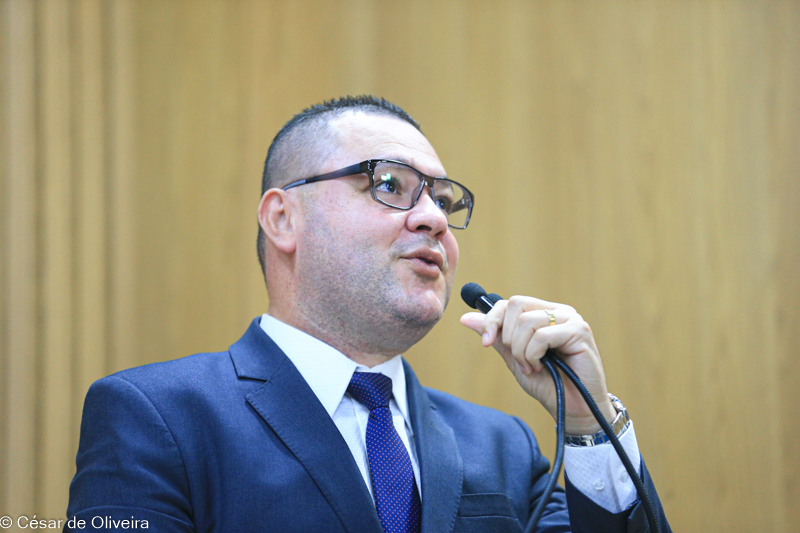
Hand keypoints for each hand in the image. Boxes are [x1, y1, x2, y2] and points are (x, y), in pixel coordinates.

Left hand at [460, 295, 615, 434]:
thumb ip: (496, 337)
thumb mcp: (514, 358)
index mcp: (543, 313)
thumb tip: (466, 318)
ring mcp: (570, 319)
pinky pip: (542, 335)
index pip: (509, 303)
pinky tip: (542, 367)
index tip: (485, 342)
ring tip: (532, 367)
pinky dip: (534, 354)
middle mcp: (558, 311)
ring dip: (521, 350)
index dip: (491, 320)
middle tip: (519, 360)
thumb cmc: (548, 384)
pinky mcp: (580, 330)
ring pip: (526, 321)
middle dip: (508, 336)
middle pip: (515, 304)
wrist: (572, 410)